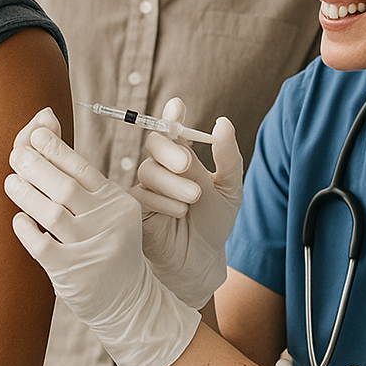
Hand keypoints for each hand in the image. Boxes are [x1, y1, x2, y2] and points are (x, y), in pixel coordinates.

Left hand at [5, 108, 199, 365]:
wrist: (131, 300)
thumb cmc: (112, 246)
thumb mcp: (111, 211)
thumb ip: (85, 183)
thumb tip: (50, 136)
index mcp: (117, 202)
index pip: (82, 168)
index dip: (56, 149)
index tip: (35, 134)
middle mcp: (107, 222)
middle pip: (64, 187)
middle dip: (36, 166)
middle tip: (16, 155)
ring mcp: (91, 249)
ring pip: (52, 213)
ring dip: (26, 194)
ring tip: (10, 181)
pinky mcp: (73, 275)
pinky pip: (43, 247)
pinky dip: (28, 230)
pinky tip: (19, 219)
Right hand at [130, 98, 242, 309]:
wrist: (202, 259)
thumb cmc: (214, 221)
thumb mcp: (230, 188)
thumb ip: (228, 157)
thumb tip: (223, 123)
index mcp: (183, 155)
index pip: (172, 128)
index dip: (171, 115)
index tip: (177, 106)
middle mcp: (162, 166)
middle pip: (154, 143)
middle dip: (170, 150)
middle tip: (188, 163)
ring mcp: (147, 186)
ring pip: (148, 170)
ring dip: (173, 182)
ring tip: (194, 197)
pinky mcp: (135, 207)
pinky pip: (141, 195)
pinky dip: (163, 201)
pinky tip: (179, 212)